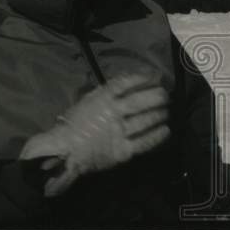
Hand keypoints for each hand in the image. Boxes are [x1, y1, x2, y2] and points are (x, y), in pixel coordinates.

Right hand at [19, 72, 171, 196]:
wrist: (63, 153)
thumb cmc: (74, 125)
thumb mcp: (87, 101)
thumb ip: (106, 92)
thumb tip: (131, 80)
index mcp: (101, 99)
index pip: (126, 83)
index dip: (143, 78)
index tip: (155, 76)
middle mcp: (112, 113)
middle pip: (140, 101)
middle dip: (157, 96)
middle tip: (165, 95)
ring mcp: (118, 132)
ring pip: (146, 120)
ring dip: (159, 114)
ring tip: (166, 111)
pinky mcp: (121, 151)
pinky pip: (144, 142)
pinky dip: (157, 135)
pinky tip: (165, 130)